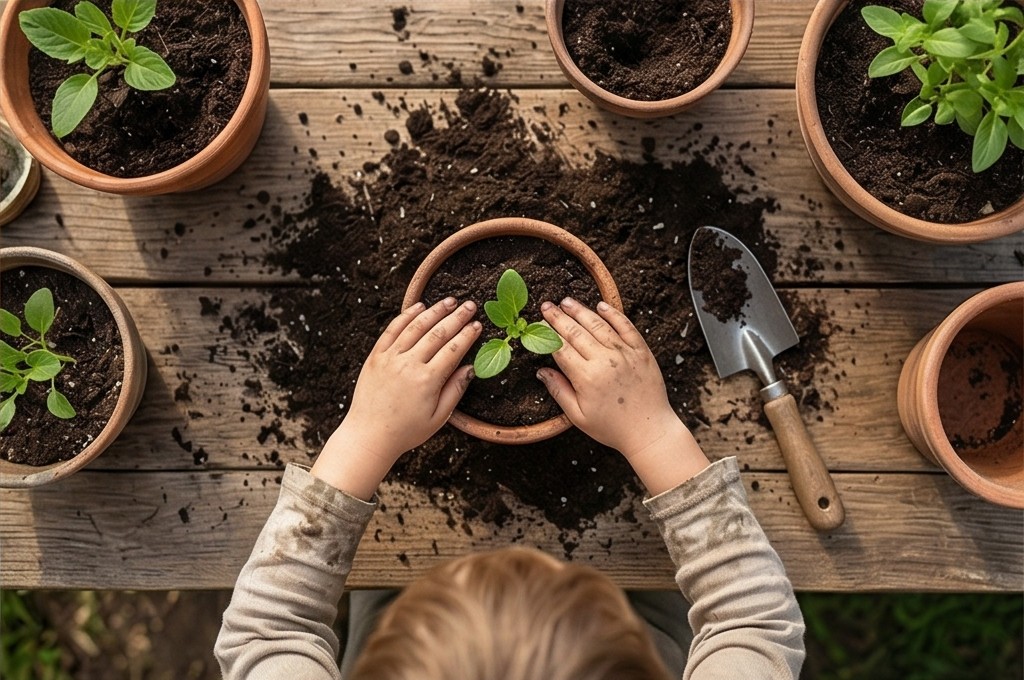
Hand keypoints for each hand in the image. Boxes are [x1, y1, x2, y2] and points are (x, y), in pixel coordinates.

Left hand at [311, 298, 479, 498]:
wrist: (369, 435)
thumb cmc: (406, 431)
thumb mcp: (438, 418)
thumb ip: (455, 390)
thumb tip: (470, 368)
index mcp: (427, 381)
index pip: (454, 349)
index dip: (468, 335)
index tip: (478, 324)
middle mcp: (409, 365)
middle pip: (438, 333)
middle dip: (457, 317)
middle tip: (470, 305)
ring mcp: (390, 358)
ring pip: (416, 326)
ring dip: (435, 311)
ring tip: (449, 301)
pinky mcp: (376, 357)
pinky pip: (392, 330)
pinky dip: (406, 316)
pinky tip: (419, 307)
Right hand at [537, 298, 708, 494]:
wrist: (649, 431)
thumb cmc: (612, 428)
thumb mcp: (578, 416)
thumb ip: (559, 391)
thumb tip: (541, 371)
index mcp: (587, 378)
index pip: (561, 348)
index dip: (547, 334)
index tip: (538, 323)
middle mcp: (606, 361)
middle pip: (576, 332)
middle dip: (559, 317)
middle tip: (547, 305)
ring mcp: (625, 354)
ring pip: (599, 325)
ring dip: (581, 311)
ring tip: (567, 302)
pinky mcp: (642, 351)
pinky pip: (626, 327)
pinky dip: (613, 314)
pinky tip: (601, 306)